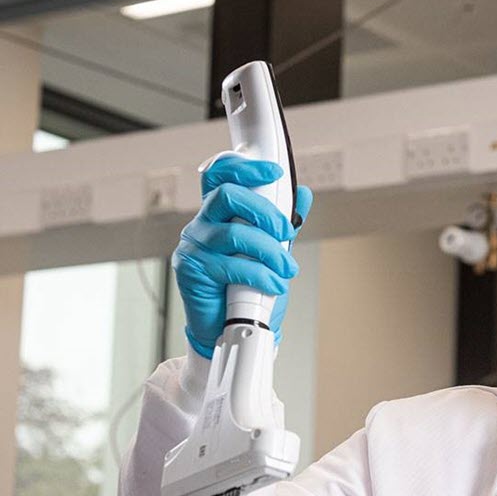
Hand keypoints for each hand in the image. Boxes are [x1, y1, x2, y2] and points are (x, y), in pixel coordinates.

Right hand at [173, 154, 313, 357]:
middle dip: (264, 211)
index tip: (274, 172)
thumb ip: (283, 224)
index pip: (220, 175)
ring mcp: (194, 246)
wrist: (230, 329)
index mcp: (219, 213)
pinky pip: (230, 266)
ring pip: (234, 234)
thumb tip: (304, 195)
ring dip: (270, 251)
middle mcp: (203, 224)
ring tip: (287, 269)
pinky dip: (260, 275)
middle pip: (227, 195)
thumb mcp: (272, 252)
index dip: (243, 166)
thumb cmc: (246, 290)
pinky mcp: (192, 270)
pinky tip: (274, 285)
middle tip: (285, 231)